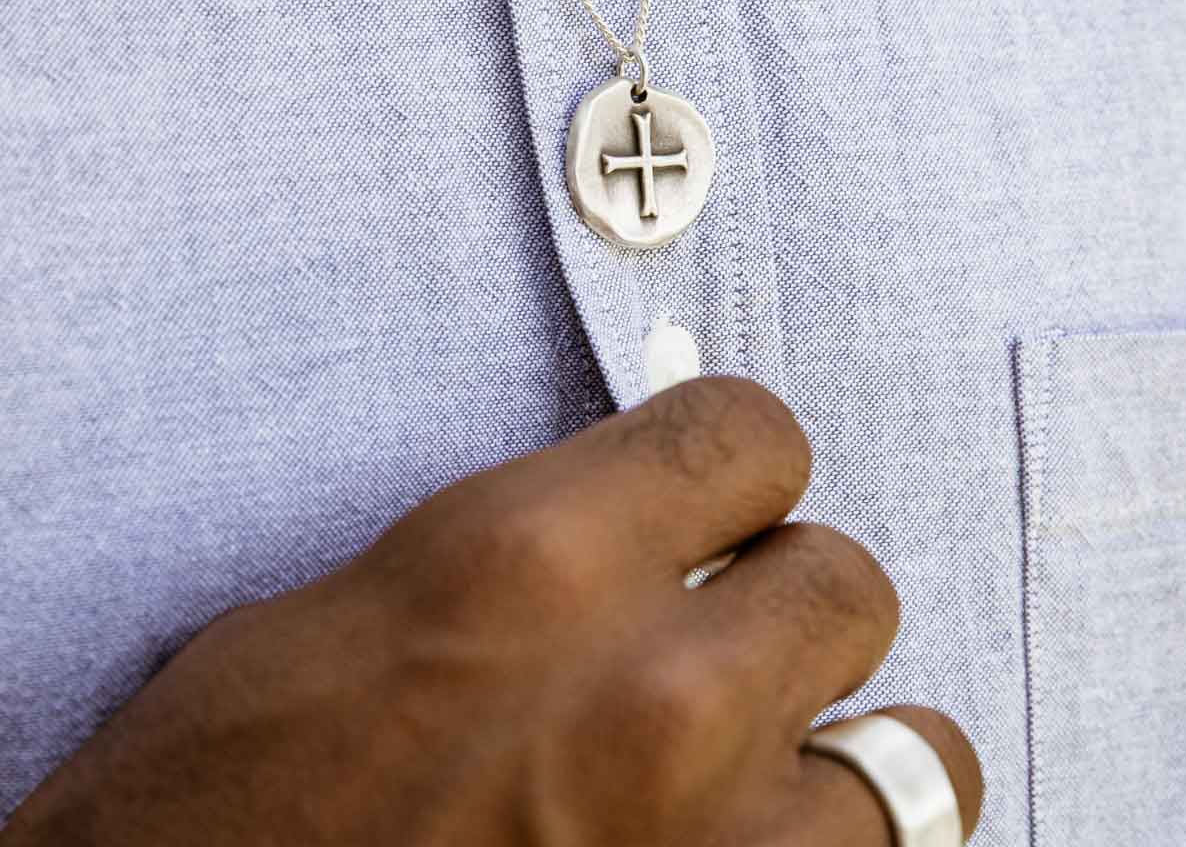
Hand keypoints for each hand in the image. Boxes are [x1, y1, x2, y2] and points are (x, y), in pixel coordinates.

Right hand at [5, 377, 982, 844]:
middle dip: (790, 596)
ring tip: (765, 762)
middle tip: (724, 632)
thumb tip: (629, 525)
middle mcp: (649, 697)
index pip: (750, 432)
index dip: (737, 457)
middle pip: (847, 580)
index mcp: (533, 561)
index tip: (719, 493)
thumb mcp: (348, 616)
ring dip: (843, 744)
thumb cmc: (215, 808)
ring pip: (915, 753)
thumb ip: (524, 552)